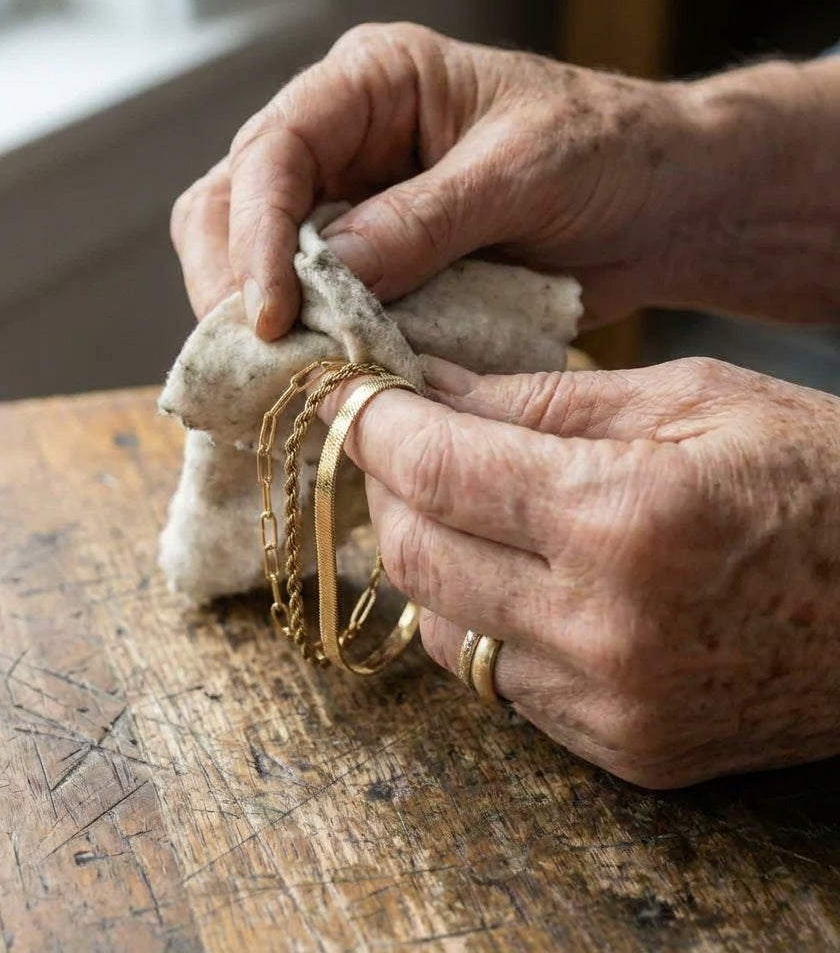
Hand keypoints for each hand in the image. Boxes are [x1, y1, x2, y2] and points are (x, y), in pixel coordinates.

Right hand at [171, 22, 839, 338]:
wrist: (661, 209)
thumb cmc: (608, 154)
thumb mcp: (523, 171)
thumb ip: (425, 220)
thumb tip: (327, 277)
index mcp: (371, 85)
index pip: (273, 151)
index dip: (258, 236)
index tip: (272, 316)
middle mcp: (342, 145)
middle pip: (232, 206)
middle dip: (235, 284)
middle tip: (263, 360)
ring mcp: (349, 213)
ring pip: (254, 265)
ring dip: (261, 325)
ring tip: (286, 379)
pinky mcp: (369, 275)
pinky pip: (312, 312)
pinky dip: (308, 351)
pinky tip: (318, 385)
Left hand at [322, 356, 839, 787]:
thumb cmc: (823, 479)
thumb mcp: (691, 400)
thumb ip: (541, 400)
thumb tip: (426, 385)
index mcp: (626, 520)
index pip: (436, 468)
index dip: (371, 421)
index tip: (344, 390)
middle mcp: (605, 630)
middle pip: (413, 555)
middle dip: (385, 486)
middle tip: (396, 437)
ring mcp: (611, 706)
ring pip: (439, 626)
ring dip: (424, 554)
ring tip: (455, 499)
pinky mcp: (622, 750)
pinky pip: (496, 677)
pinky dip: (478, 614)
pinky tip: (509, 568)